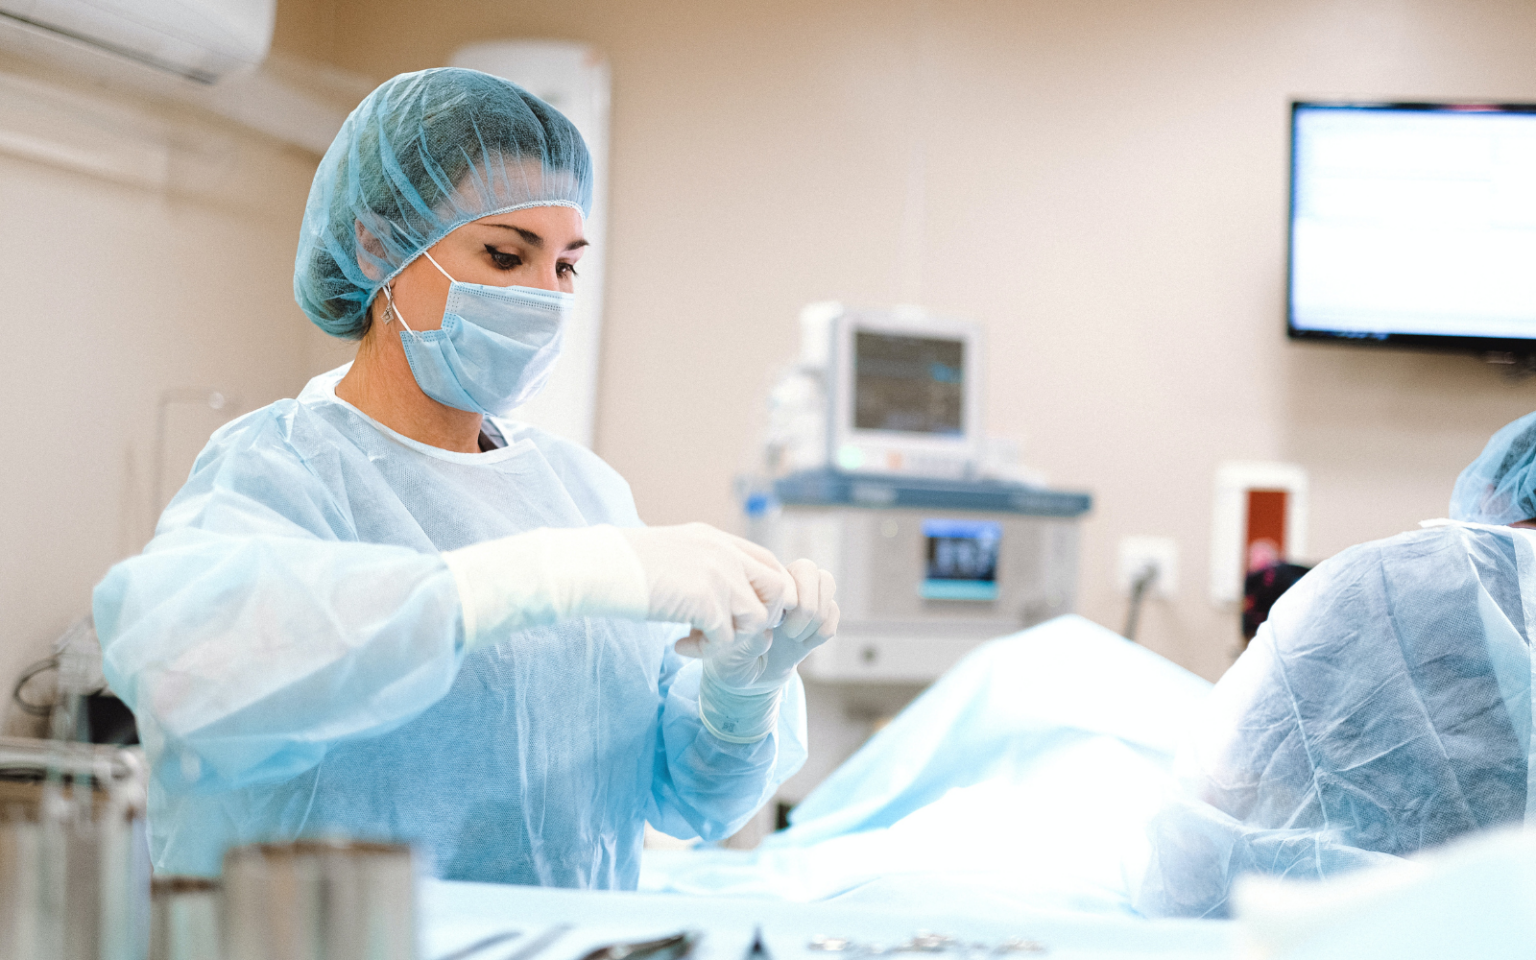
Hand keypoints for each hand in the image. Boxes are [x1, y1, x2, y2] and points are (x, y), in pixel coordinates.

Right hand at [620, 524, 795, 646]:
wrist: (601, 567)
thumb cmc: (626, 565)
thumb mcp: (675, 551)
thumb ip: (703, 563)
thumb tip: (720, 591)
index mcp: (718, 539)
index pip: (769, 563)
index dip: (766, 592)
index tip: (739, 612)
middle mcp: (726, 553)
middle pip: (779, 589)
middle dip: (761, 617)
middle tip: (730, 629)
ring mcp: (719, 576)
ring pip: (757, 619)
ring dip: (732, 638)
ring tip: (699, 639)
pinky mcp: (706, 601)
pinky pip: (726, 639)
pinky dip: (704, 650)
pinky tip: (680, 645)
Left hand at [679, 559, 839, 691]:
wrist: (748, 680)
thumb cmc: (731, 661)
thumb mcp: (730, 653)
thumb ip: (748, 641)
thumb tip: (769, 635)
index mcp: (756, 586)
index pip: (782, 571)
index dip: (785, 599)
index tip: (772, 625)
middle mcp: (781, 586)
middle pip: (810, 569)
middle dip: (806, 605)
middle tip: (789, 632)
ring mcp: (801, 600)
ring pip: (827, 582)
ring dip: (816, 617)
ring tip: (795, 637)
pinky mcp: (817, 619)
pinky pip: (834, 612)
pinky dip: (822, 632)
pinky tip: (804, 645)